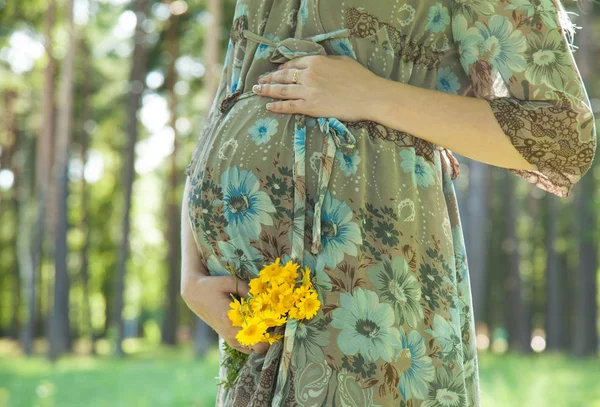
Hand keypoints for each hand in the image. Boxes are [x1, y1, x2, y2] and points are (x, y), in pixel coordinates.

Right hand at [181, 274, 269, 354]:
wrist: (195, 295)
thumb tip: (263, 297)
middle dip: (269, 336)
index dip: (270, 328)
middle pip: (258, 346)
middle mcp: (230, 332)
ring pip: (253, 350)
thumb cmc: (212, 286)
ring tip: (267, 325)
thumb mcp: (229, 282)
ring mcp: (228, 338)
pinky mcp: (228, 339)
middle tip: (274, 323)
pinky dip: (254, 342)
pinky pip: (246, 348)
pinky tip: (258, 330)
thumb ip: (247, 290)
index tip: (276, 319)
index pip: (256, 332)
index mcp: (230, 319)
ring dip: (262, 340)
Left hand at [253, 55, 380, 121]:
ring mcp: (308, 92)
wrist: (369, 96)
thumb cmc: (360, 78)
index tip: (276, 71)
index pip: (293, 64)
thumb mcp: (342, 61)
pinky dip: (278, 106)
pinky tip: (269, 106)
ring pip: (282, 90)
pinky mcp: (311, 107)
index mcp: (316, 61)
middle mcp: (308, 75)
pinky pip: (289, 106)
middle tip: (260, 80)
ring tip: (257, 90)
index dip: (283, 67)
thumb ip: (326, 61)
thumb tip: (317, 63)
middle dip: (269, 78)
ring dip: (267, 90)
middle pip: (283, 76)